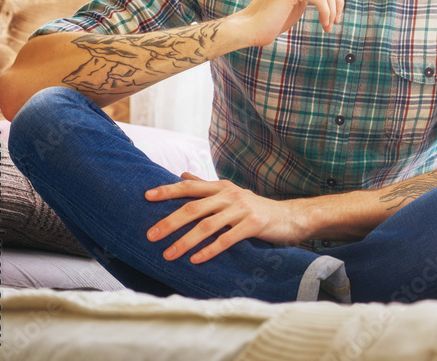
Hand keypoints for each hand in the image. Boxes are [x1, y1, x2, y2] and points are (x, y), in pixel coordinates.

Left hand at [144, 173, 311, 263]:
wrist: (289, 217)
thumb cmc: (255, 208)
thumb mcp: (230, 193)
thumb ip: (206, 186)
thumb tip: (182, 175)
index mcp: (222, 187)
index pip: (190, 187)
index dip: (168, 190)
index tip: (146, 196)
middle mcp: (230, 195)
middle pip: (194, 208)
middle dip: (170, 222)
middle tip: (150, 236)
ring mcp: (243, 209)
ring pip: (207, 226)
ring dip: (185, 241)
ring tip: (168, 254)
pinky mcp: (254, 224)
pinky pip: (227, 239)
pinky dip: (210, 250)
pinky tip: (196, 260)